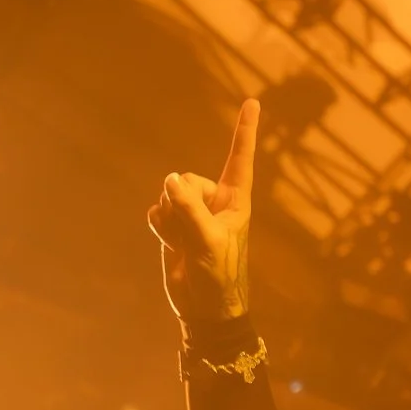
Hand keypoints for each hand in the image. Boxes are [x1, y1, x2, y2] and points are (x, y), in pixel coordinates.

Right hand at [147, 98, 258, 323]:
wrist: (203, 308)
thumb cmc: (219, 276)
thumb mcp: (208, 241)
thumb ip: (190, 208)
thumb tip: (169, 179)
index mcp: (235, 199)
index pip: (240, 158)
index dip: (245, 130)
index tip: (253, 101)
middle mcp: (214, 200)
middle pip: (186, 179)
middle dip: (181, 203)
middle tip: (192, 233)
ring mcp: (192, 212)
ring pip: (168, 195)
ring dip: (170, 220)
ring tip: (184, 243)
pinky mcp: (173, 225)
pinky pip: (157, 211)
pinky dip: (160, 227)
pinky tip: (171, 244)